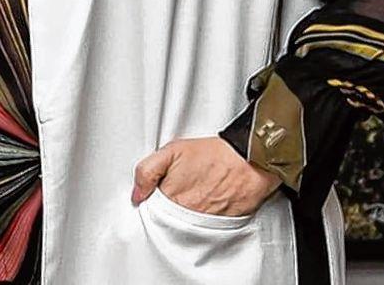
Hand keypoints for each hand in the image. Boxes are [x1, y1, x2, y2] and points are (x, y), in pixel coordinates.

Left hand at [131, 136, 280, 216]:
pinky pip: (202, 233)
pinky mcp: (219, 228)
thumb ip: (147, 171)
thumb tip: (136, 195)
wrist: (247, 161)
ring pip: (182, 228)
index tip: (152, 197)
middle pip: (165, 222)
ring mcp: (203, 223)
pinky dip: (199, 224)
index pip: (150, 212)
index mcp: (171, 197)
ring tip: (189, 201)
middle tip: (173, 196)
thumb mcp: (172, 150)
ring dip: (181, 219)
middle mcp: (186, 214)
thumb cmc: (212, 154)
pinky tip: (202, 209)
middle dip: (164, 213)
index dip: (149, 203)